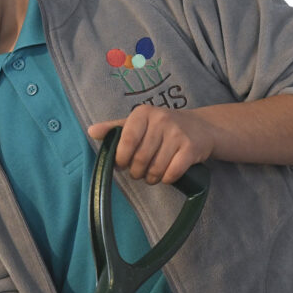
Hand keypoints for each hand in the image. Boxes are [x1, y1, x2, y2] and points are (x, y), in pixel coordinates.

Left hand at [88, 106, 215, 184]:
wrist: (202, 128)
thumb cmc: (164, 128)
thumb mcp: (139, 123)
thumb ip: (115, 128)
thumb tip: (91, 131)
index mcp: (143, 113)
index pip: (126, 142)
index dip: (122, 159)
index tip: (123, 164)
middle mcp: (161, 119)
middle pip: (140, 159)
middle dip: (137, 172)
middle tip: (140, 172)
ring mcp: (177, 134)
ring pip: (155, 169)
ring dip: (152, 178)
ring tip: (153, 174)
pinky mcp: (191, 148)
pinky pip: (172, 173)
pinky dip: (167, 179)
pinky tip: (168, 175)